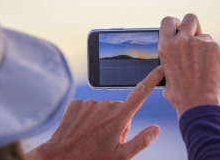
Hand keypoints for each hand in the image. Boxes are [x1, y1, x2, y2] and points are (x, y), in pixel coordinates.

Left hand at [26, 66, 163, 159]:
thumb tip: (156, 128)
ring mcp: (90, 103)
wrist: (59, 158)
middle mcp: (105, 105)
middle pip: (120, 108)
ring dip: (102, 119)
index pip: (140, 93)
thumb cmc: (92, 159)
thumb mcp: (122, 157)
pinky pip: (89, 107)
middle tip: (108, 138)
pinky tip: (83, 129)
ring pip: (104, 108)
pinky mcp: (76, 103)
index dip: (152, 80)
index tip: (159, 69)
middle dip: (118, 121)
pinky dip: (88, 116)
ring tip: (94, 136)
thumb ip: (142, 140)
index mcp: (119, 117)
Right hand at [158, 14, 219, 117]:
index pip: (167, 21)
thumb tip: (170, 64)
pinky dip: (218, 59)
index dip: (175, 23)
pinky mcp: (216, 48)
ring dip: (206, 47)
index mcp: (165, 47)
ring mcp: (199, 43)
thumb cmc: (181, 95)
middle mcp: (181, 41)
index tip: (180, 29)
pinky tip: (216, 73)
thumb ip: (169, 63)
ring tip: (206, 67)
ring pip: (206, 36)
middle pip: (190, 18)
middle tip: (196, 38)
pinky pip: (217, 48)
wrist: (198, 105)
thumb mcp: (166, 77)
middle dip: (194, 26)